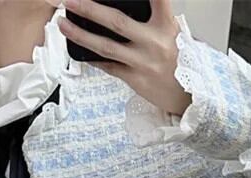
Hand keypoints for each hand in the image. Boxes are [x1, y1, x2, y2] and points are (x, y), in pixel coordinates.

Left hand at [48, 0, 191, 116]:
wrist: (188, 95)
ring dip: (80, 35)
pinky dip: (92, 57)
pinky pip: (108, 66)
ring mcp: (142, 62)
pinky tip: (77, 49)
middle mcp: (153, 42)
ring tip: (63, 24)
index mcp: (165, 25)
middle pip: (116, 21)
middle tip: (70, 0)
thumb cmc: (178, 60)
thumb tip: (121, 13)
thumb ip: (153, 18)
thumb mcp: (172, 33)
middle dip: (90, 9)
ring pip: (105, 46)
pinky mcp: (135, 79)